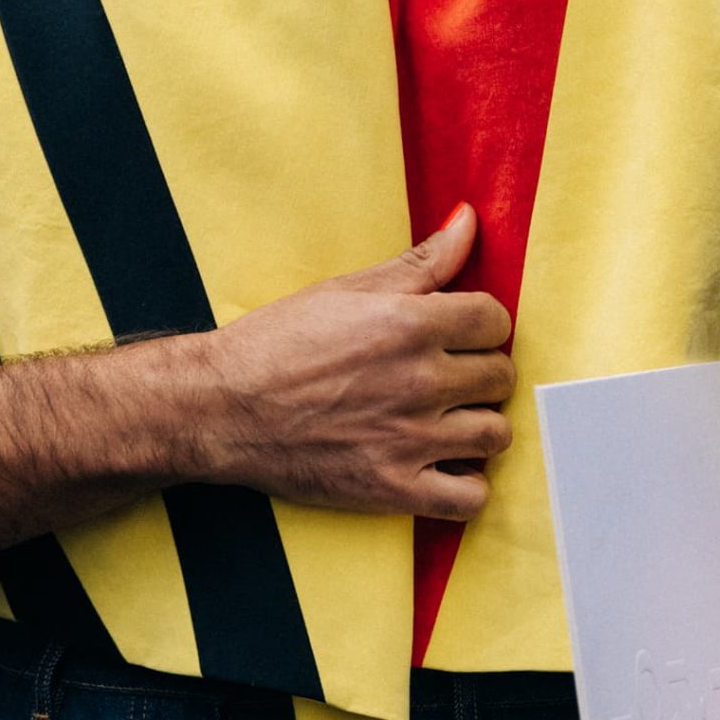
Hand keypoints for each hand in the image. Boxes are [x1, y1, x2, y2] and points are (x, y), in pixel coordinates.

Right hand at [187, 204, 514, 518]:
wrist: (219, 407)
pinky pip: (470, 498)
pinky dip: (466, 486)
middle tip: (450, 378)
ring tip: (448, 422)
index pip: (496, 321)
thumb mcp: (347, 289)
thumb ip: (419, 262)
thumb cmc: (277, 344)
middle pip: (500, 377)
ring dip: (478, 426)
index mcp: (410, 324)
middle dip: (480, 373)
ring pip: (495, 434)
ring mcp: (409, 439)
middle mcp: (419, 381)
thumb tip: (468, 221)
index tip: (460, 336)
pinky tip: (444, 468)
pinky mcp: (393, 488)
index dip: (482, 326)